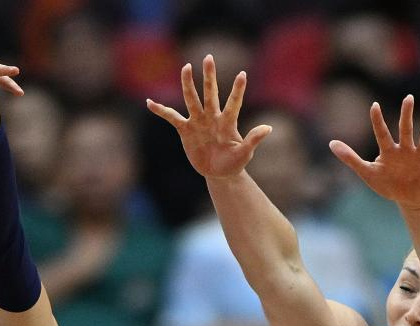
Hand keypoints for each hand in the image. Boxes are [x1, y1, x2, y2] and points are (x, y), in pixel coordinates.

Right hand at [147, 55, 270, 179]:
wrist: (219, 173)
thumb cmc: (234, 162)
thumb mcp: (244, 153)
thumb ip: (253, 140)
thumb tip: (269, 128)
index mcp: (227, 122)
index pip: (233, 103)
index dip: (237, 90)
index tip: (242, 74)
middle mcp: (212, 117)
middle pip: (210, 93)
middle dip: (209, 77)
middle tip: (209, 58)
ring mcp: (198, 122)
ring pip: (192, 99)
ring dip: (188, 84)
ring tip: (186, 68)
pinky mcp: (185, 130)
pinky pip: (172, 117)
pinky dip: (161, 110)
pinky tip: (150, 102)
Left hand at [329, 95, 419, 209]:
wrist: (406, 198)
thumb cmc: (386, 183)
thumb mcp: (366, 172)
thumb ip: (350, 158)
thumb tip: (331, 143)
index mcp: (389, 152)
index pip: (381, 134)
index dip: (378, 122)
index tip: (374, 105)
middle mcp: (406, 151)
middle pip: (405, 130)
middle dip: (406, 115)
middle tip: (408, 97)